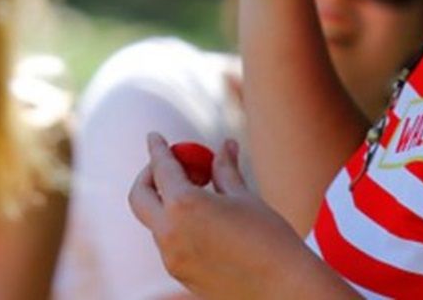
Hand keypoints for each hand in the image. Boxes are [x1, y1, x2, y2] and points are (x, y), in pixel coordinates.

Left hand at [129, 133, 333, 299]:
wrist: (282, 287)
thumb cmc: (268, 237)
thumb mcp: (244, 197)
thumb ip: (224, 170)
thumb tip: (224, 146)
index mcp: (184, 205)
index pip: (161, 167)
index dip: (158, 149)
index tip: (155, 137)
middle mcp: (170, 232)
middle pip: (140, 197)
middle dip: (149, 177)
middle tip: (169, 167)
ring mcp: (172, 258)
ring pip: (156, 222)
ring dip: (168, 204)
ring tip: (201, 195)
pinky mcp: (181, 275)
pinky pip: (170, 244)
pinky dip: (178, 226)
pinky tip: (207, 224)